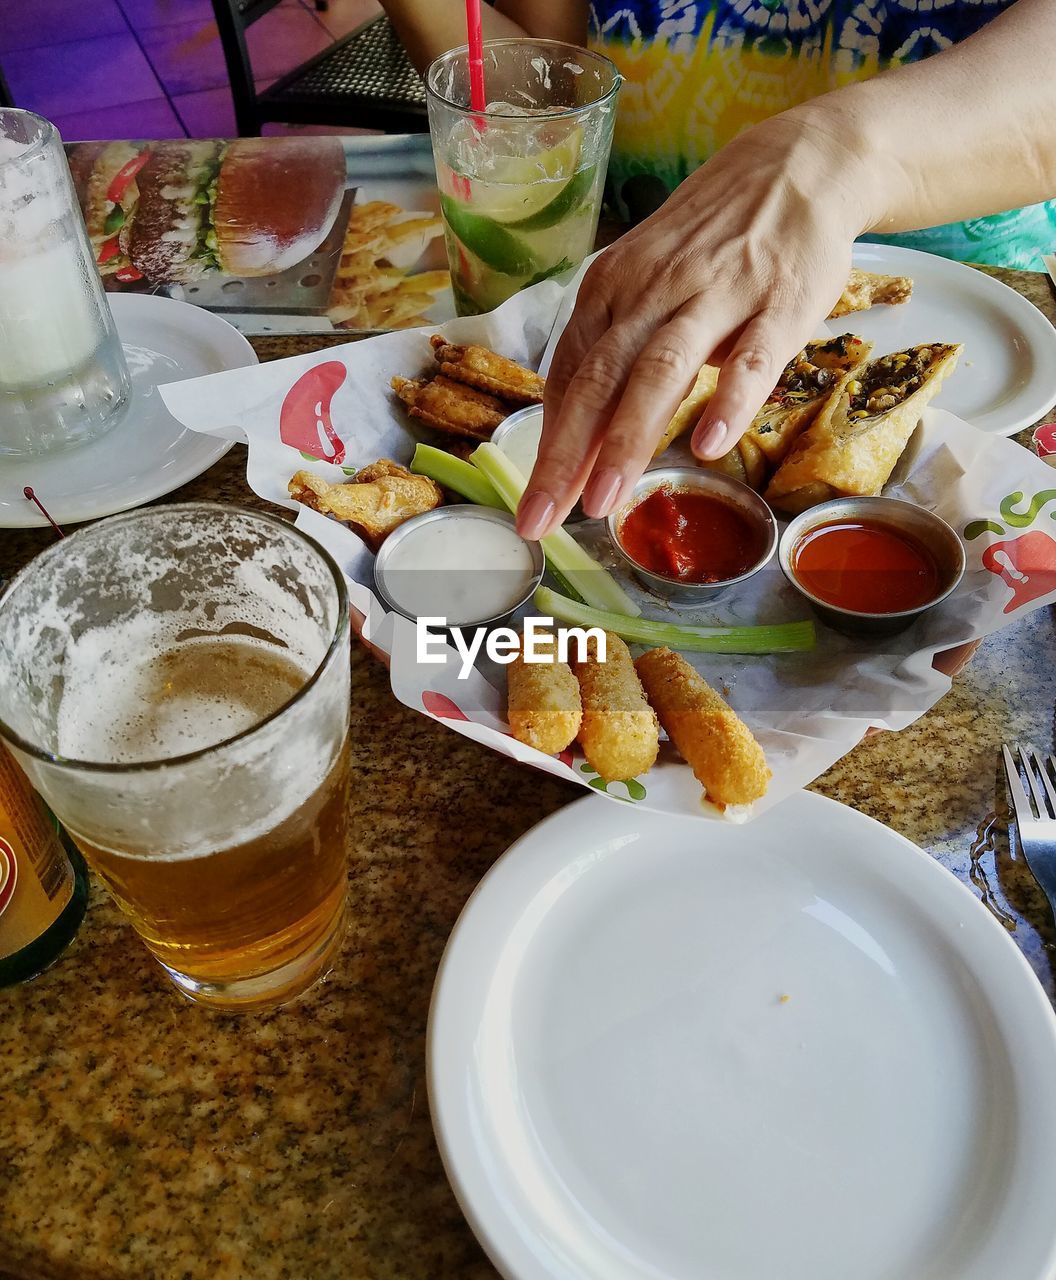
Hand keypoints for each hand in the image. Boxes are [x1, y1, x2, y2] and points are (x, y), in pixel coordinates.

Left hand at [516, 107, 881, 538]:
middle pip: (598, 382)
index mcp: (612, 290)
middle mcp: (652, 291)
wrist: (796, 167)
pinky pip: (752, 358)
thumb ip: (615, 354)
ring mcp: (716, 295)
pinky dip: (728, 401)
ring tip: (603, 500)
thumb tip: (578, 434)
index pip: (569, 379)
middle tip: (542, 520)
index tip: (533, 505)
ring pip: (660, 372)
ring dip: (628, 439)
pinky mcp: (779, 302)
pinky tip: (706, 445)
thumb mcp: (646, 287)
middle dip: (565, 457)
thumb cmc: (710, 245)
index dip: (548, 446)